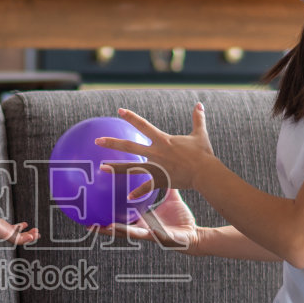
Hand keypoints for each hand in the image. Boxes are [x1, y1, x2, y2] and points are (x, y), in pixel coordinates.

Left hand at [0, 191, 40, 245]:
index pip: (14, 229)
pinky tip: (33, 236)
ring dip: (30, 238)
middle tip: (36, 232)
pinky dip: (26, 239)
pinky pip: (19, 240)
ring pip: (21, 239)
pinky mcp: (7, 236)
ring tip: (37, 235)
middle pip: (20, 236)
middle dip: (29, 234)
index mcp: (2, 226)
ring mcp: (6, 235)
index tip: (26, 223)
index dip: (21, 227)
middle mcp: (5, 232)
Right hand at [93, 188, 206, 254]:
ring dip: (121, 233)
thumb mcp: (171, 199)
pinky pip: (158, 237)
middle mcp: (144, 228)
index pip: (122, 215)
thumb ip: (165, 184)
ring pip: (132, 235)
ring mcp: (152, 235)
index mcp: (143, 219)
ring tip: (108, 228)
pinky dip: (154, 235)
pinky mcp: (164, 239)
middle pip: (119, 228)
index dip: (108, 212)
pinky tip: (150, 231)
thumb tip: (161, 167)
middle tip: (89, 224)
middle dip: (104, 227)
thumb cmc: (182, 219)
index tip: (93, 206)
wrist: (195, 235)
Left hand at [94, 103, 215, 199]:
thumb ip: (198, 118)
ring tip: (101, 168)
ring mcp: (156, 167)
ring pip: (132, 167)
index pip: (143, 125)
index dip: (131, 117)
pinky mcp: (161, 180)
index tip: (119, 111)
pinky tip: (128, 198)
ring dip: (115, 168)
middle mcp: (156, 152)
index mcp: (163, 140)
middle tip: (97, 140)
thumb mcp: (200, 134)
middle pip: (129, 146)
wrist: (205, 172)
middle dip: (112, 143)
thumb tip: (200, 104)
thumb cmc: (203, 153)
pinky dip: (138, 193)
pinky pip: (146, 187)